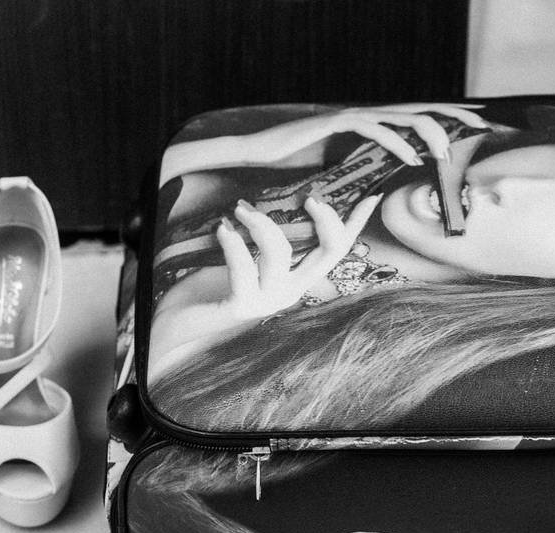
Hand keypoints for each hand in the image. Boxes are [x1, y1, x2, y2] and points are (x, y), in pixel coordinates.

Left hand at [216, 194, 380, 322]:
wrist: (183, 318)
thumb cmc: (213, 280)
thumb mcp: (247, 252)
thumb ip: (267, 234)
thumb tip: (277, 192)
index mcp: (297, 277)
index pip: (337, 249)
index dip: (355, 224)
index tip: (371, 196)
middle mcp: (290, 291)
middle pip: (326, 255)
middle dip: (325, 222)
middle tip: (309, 197)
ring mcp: (268, 301)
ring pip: (280, 256)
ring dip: (262, 224)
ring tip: (240, 208)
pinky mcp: (241, 306)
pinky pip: (244, 268)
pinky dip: (234, 243)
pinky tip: (223, 228)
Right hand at [242, 103, 489, 166]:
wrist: (260, 152)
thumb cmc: (299, 160)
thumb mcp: (343, 165)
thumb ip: (367, 165)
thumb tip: (390, 179)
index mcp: (373, 123)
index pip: (418, 116)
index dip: (450, 115)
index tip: (479, 120)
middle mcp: (367, 115)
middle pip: (419, 110)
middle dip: (454, 117)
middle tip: (482, 125)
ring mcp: (352, 116)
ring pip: (401, 117)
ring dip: (428, 133)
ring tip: (448, 149)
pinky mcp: (336, 123)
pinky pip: (373, 129)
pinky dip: (395, 143)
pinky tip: (411, 156)